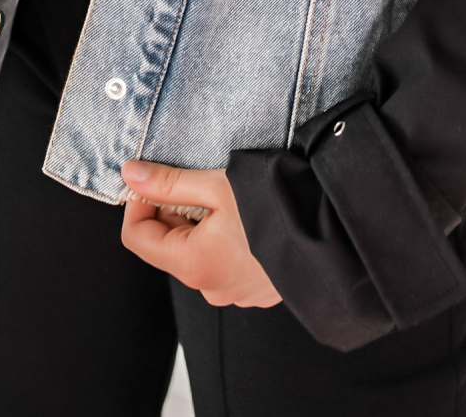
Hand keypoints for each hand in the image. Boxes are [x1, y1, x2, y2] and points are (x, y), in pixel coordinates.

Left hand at [120, 160, 281, 307]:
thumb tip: (131, 174)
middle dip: (173, 212)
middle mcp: (210, 287)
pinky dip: (223, 241)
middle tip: (197, 183)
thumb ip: (169, 183)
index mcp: (192, 264)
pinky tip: (245, 220)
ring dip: (200, 226)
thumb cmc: (276, 206)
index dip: (138, 204)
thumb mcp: (216, 186)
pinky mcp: (256, 290)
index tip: (151, 180)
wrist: (334, 231)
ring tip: (227, 200)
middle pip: (168, 246)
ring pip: (197, 254)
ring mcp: (234, 292)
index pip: (137, 238)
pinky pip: (224, 264)